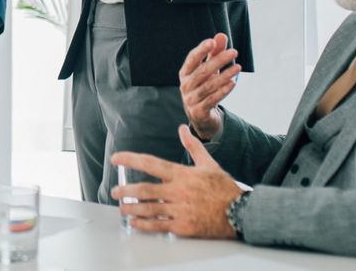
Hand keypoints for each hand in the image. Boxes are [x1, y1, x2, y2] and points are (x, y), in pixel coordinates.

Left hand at [110, 126, 243, 237]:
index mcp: (182, 174)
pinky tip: (135, 222)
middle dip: (126, 190)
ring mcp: (180, 210)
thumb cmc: (224, 189)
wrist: (241, 212)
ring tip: (122, 207)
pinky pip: (158, 225)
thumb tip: (182, 129)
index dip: (130, 159)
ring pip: (148, 208)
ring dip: (131, 207)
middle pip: (144, 189)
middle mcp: (178, 191)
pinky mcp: (183, 226)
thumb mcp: (209, 164)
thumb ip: (193, 146)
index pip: (151, 163)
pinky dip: (144, 224)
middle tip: (114, 191)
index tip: (116, 158)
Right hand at [179, 33, 238, 140]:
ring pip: (209, 85)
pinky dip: (223, 91)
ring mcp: (190, 99)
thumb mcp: (208, 70)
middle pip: (203, 71)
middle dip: (219, 60)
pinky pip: (212, 99)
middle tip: (234, 52)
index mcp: (184, 73)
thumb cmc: (204, 86)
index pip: (192, 59)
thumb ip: (214, 53)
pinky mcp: (199, 111)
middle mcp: (185, 85)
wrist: (201, 115)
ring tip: (238, 67)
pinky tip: (233, 83)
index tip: (213, 41)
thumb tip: (221, 36)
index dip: (201, 50)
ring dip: (225, 75)